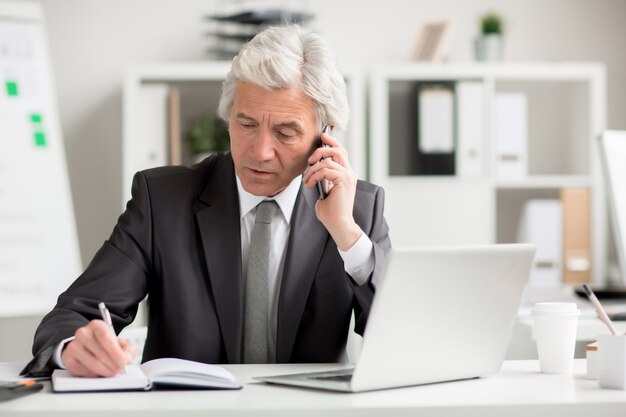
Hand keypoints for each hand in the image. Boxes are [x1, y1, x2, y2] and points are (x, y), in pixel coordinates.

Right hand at [61, 320, 136, 376]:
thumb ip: (128, 350)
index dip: (116, 352)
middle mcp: (83, 333)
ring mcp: (74, 346)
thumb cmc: (106, 345)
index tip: (124, 362)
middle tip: (120, 370)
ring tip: (112, 372)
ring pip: (92, 363)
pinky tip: (99, 372)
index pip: (106, 338)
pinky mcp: (68, 359)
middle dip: (113, 365)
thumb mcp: (121, 343)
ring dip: (105, 371)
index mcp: (97, 326)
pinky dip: (94, 374)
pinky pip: (83, 371)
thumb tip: (127, 359)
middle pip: (100, 352)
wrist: (87, 347)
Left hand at [303, 131, 362, 250]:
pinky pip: (326, 170)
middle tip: (310, 160)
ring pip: (329, 160)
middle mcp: (349, 173)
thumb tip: (314, 172)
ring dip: (313, 169)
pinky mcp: (344, 181)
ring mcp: (348, 177)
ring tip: (306, 180)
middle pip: (338, 150)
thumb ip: (323, 180)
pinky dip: (314, 175)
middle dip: (322, 150)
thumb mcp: (325, 192)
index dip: (332, 142)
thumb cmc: (331, 212)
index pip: (341, 152)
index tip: (322, 136)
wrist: (339, 225)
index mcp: (346, 174)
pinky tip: (310, 184)